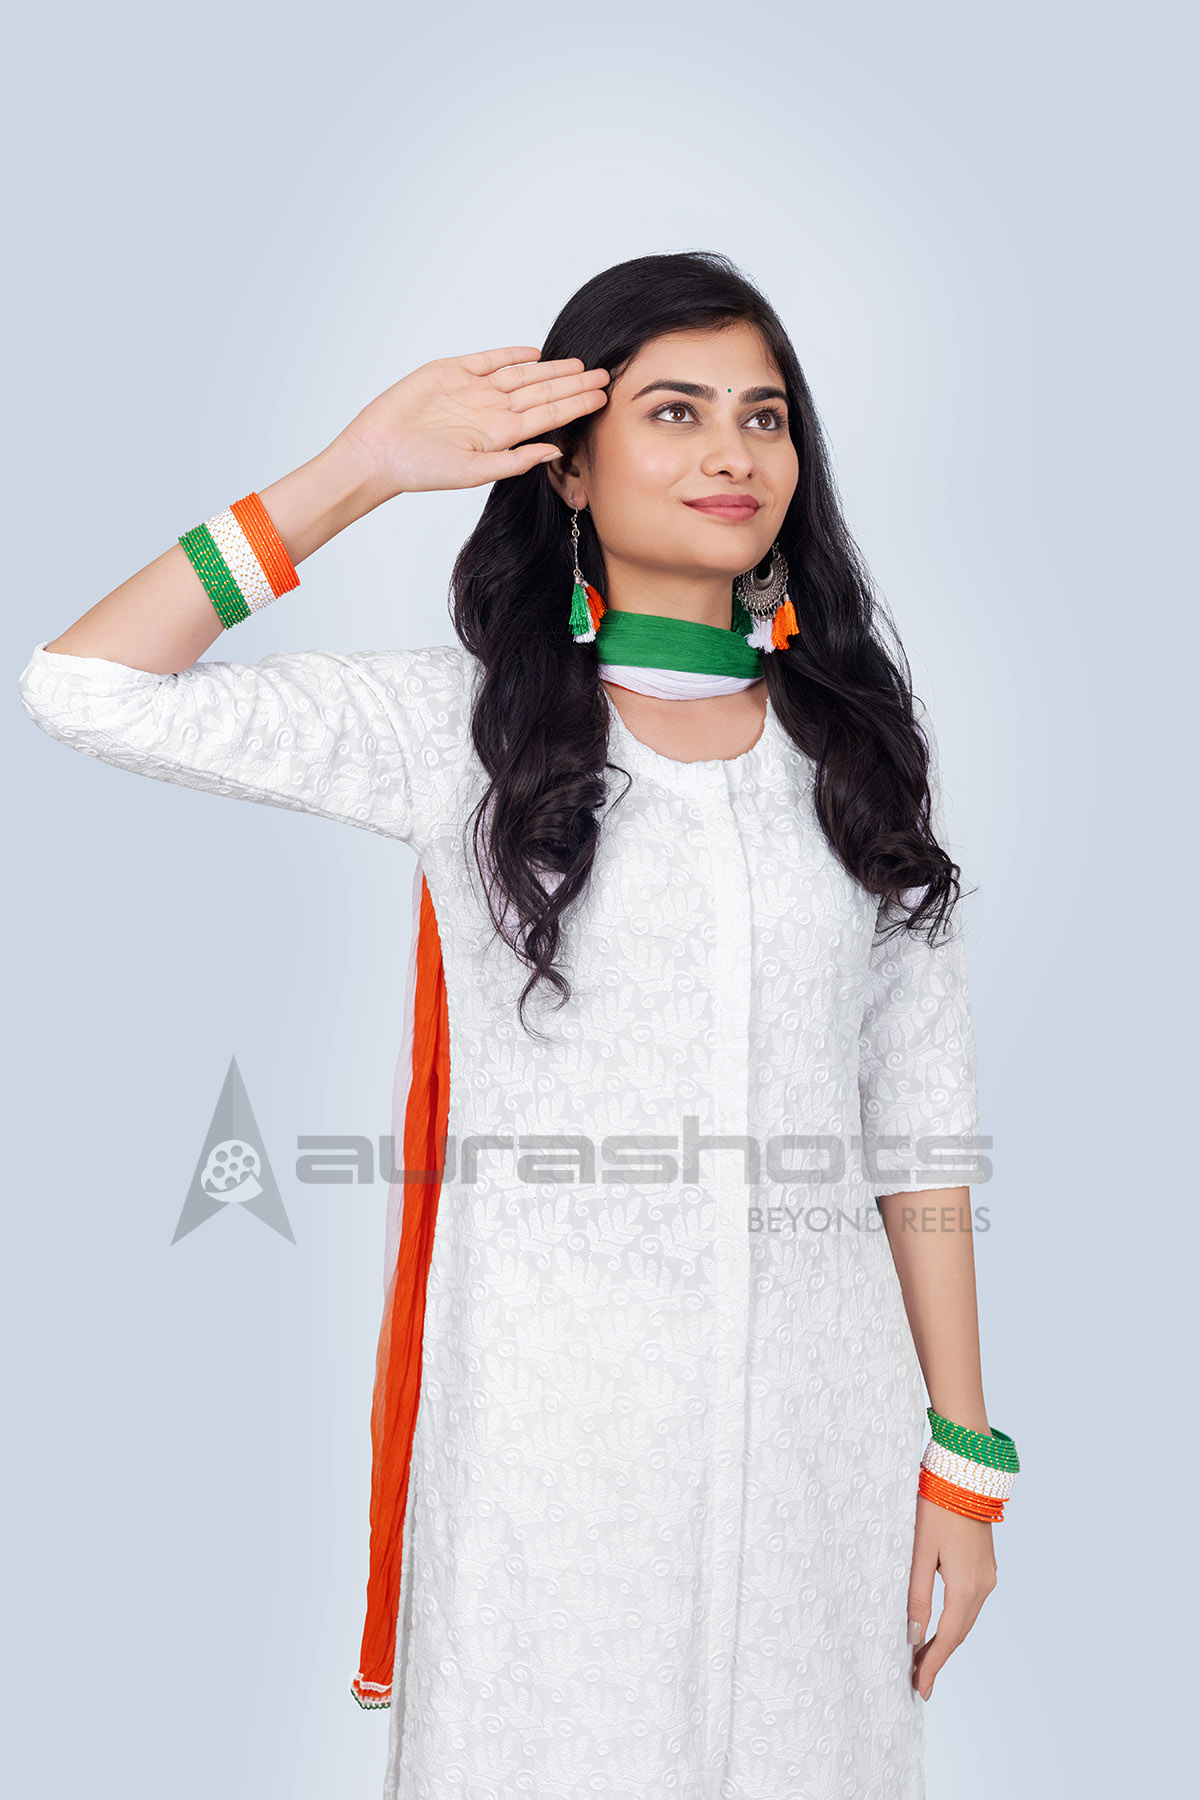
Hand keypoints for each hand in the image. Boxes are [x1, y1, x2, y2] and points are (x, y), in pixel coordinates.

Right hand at [335, 345, 609, 502]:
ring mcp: (473, 390)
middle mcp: (492, 411)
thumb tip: (555, 452)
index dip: (576, 405)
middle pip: (541, 393)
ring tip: (580, 363)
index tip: (603, 397)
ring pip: (521, 375)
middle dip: (574, 383)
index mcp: (501, 436)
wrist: (378, 451)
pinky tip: (535, 353)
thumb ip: (516, 460)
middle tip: (605, 374)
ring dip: (551, 369)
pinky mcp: (452, 371)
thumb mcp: (474, 471)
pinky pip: (488, 360)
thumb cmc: (421, 469)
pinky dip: (511, 355)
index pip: (548, 417)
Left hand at [907, 1495, 997, 1700]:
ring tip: (923, 1659)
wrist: (964, 1472)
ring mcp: (988, 1575)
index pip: (948, 1637)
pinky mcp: (985, 1564)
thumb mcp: (919, 1551)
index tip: (920, 1689)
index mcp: (967, 1586)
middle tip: (917, 1680)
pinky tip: (940, 1626)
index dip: (933, 1665)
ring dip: (947, 1639)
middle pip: (960, 1632)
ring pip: (966, 1618)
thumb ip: (917, 1595)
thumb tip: (913, 1635)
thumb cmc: (936, 1506)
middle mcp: (984, 1586)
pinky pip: (970, 1602)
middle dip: (938, 1657)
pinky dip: (955, 1619)